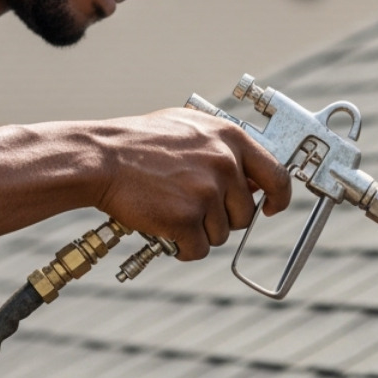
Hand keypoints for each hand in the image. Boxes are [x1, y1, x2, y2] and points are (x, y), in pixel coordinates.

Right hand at [93, 108, 293, 259]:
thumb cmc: (139, 142)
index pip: (276, 176)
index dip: (278, 198)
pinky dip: (181, 248)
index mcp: (230, 138)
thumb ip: (224, 148)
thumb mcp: (190, 128)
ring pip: (220, 235)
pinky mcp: (186, 218)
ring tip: (170, 211)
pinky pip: (198, 250)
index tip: (271, 208)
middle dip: (222, 219)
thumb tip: (252, 176)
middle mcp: (224, 164)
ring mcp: (206, 192)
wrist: (100, 158)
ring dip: (198, 232)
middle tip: (192, 209)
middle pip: (245, 214)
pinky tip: (163, 230)